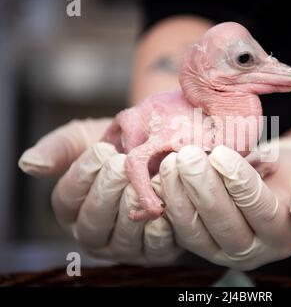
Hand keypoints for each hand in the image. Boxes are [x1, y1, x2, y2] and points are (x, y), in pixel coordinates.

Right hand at [18, 118, 181, 264]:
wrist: (164, 147)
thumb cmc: (121, 144)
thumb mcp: (87, 138)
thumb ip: (60, 148)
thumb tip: (29, 164)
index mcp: (73, 209)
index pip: (67, 200)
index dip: (83, 175)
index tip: (102, 149)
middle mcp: (96, 233)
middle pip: (91, 224)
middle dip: (107, 191)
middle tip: (123, 164)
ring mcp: (125, 246)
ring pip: (122, 239)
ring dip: (132, 208)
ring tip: (145, 180)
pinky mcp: (155, 251)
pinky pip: (155, 247)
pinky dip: (160, 225)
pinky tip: (164, 200)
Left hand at [158, 140, 290, 269]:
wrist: (281, 184)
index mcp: (281, 236)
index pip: (260, 211)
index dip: (240, 184)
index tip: (221, 154)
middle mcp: (251, 250)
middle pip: (224, 225)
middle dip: (203, 189)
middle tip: (188, 156)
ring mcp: (221, 249)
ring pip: (196, 232)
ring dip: (180, 196)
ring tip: (171, 162)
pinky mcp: (199, 240)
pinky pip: (180, 228)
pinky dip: (168, 203)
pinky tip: (161, 176)